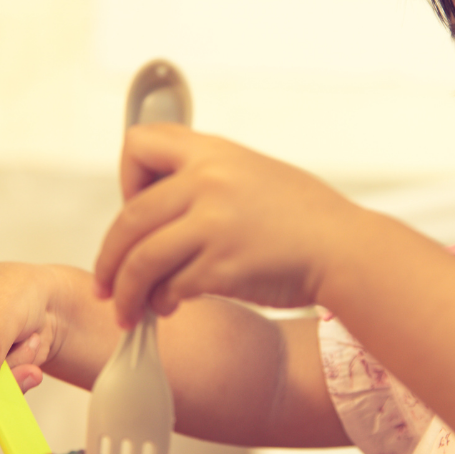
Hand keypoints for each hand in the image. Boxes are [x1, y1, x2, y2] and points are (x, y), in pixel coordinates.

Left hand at [95, 124, 366, 325]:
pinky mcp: (223, 266)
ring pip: (141, 259)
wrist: (346, 249)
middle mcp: (209, 181)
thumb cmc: (306, 218)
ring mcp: (215, 224)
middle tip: (107, 283)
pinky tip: (167, 309)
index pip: (139, 143)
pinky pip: (170, 287)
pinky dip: (161, 303)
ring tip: (127, 310)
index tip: (136, 206)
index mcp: (215, 152)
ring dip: (126, 292)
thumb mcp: (254, 173)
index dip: (128, 179)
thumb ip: (208, 178)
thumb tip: (162, 202)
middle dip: (110, 257)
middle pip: (129, 217)